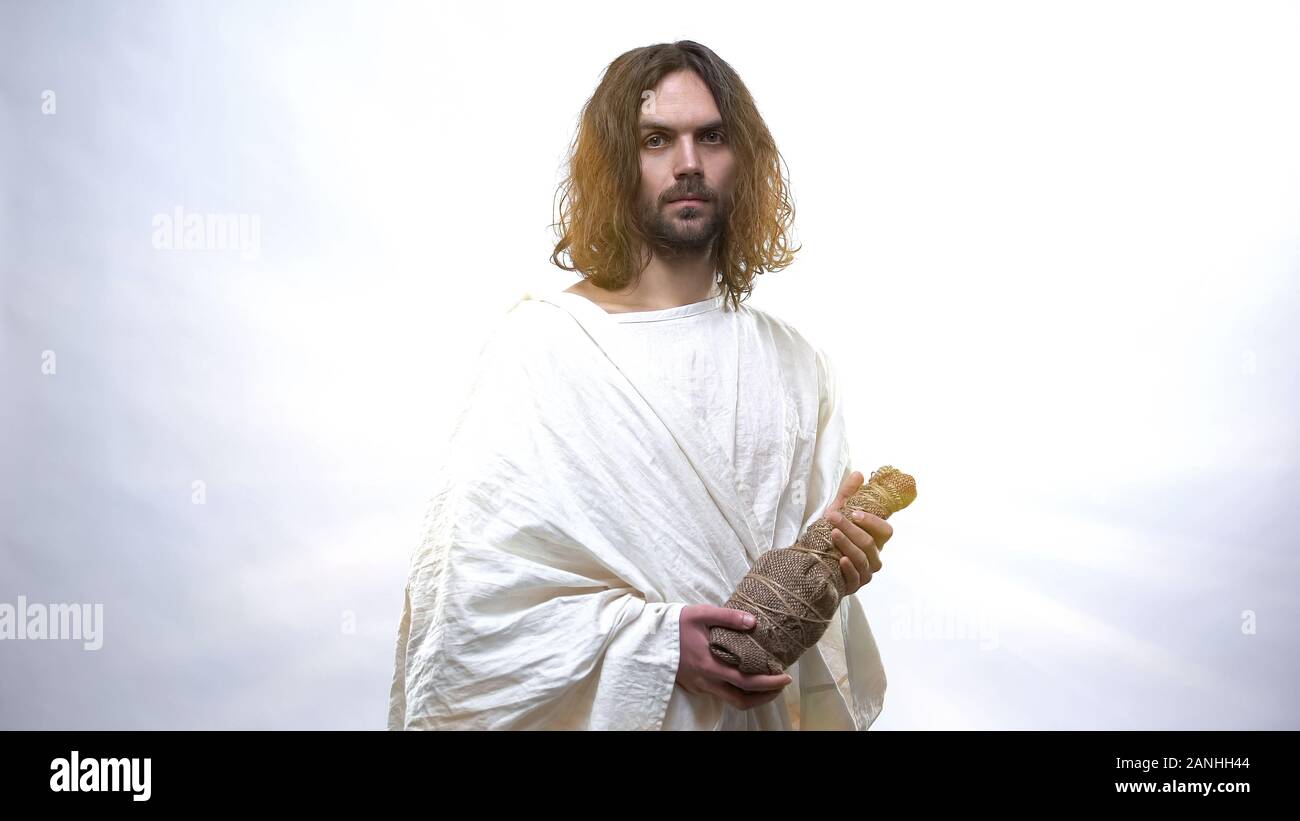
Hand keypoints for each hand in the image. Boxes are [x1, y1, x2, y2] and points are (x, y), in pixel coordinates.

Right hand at [675, 604, 793, 710]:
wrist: (647, 638)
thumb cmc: (674, 625)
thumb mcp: (701, 614)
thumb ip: (728, 617)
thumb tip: (754, 622)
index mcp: (710, 665)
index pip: (746, 682)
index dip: (769, 683)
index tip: (786, 677)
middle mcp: (706, 681)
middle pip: (742, 700)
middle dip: (765, 695)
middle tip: (781, 684)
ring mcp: (700, 686)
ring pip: (732, 700)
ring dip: (752, 697)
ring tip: (767, 684)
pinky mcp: (695, 686)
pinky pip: (721, 694)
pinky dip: (738, 691)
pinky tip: (744, 678)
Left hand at [825, 470, 891, 594]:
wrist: (813, 563)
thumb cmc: (830, 536)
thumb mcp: (837, 513)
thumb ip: (848, 495)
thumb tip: (858, 474)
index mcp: (875, 539)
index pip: (885, 531)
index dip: (873, 522)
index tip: (854, 512)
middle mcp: (874, 557)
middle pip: (871, 543)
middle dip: (852, 529)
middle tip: (833, 518)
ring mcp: (865, 572)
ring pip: (862, 559)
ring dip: (847, 545)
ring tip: (833, 534)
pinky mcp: (854, 585)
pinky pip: (855, 578)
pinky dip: (849, 569)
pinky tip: (840, 560)